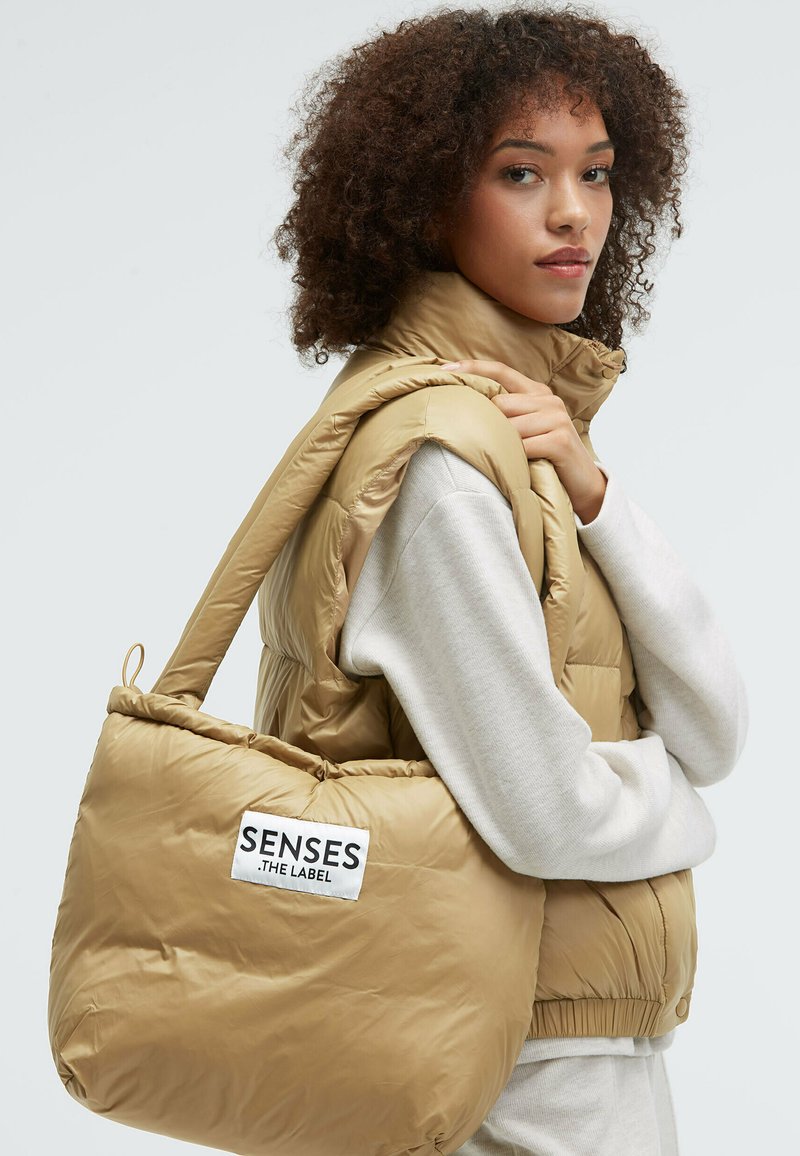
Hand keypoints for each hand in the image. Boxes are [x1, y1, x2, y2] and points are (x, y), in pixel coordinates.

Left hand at [440, 358, 606, 523]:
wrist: (583, 485)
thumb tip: (462, 406)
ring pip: (509, 426)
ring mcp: (557, 418)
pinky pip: (523, 446)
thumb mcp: (525, 431)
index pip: (501, 371)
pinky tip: (515, 468)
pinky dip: (514, 459)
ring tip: (501, 460)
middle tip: (477, 442)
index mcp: (538, 392)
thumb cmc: (545, 458)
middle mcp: (549, 400)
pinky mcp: (560, 440)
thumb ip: (505, 415)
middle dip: (485, 422)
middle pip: (500, 403)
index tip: (443, 369)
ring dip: (500, 446)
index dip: (472, 368)